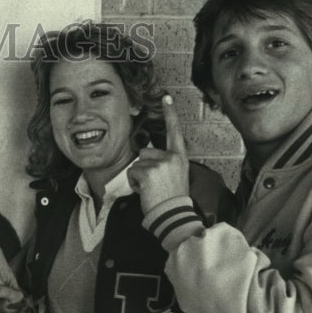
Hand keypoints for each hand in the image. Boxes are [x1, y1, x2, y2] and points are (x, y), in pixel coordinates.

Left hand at [128, 95, 189, 213]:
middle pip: (144, 152)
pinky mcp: (149, 172)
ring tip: (151, 189)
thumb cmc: (172, 199)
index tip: (166, 96)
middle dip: (143, 167)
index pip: (174, 131)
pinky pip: (131, 173)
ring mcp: (161, 164)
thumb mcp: (176, 175)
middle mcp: (172, 157)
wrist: (174, 215)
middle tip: (155, 185)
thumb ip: (166, 162)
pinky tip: (146, 192)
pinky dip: (134, 184)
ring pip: (136, 164)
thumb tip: (148, 155)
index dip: (170, 113)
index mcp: (180, 157)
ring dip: (138, 177)